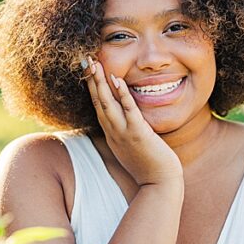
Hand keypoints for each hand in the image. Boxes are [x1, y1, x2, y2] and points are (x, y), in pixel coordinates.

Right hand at [84, 57, 181, 185]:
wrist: (159, 184)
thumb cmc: (148, 166)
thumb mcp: (132, 147)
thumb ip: (126, 133)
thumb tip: (126, 122)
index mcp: (112, 134)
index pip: (98, 106)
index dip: (91, 88)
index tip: (87, 71)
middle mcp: (114, 132)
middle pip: (98, 101)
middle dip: (91, 80)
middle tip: (84, 59)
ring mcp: (124, 133)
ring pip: (108, 103)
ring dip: (100, 83)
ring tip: (94, 63)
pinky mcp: (138, 134)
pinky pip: (128, 111)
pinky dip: (122, 95)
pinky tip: (117, 80)